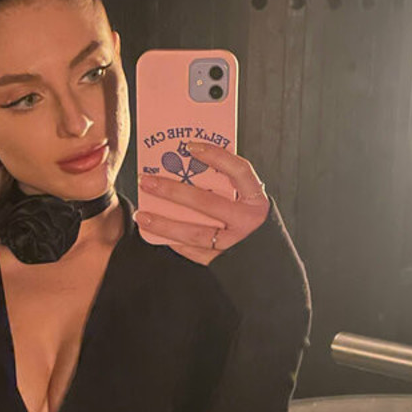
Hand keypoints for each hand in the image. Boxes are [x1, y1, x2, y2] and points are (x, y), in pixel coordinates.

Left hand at [134, 141, 269, 264]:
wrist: (269, 265)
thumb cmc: (253, 226)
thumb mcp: (249, 204)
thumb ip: (229, 189)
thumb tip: (191, 166)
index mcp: (256, 200)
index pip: (239, 171)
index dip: (216, 156)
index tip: (190, 146)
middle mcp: (247, 222)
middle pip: (206, 203)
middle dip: (172, 190)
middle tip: (147, 180)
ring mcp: (235, 244)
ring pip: (194, 232)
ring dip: (164, 223)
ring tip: (142, 214)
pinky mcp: (223, 262)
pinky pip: (193, 251)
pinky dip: (173, 242)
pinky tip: (156, 232)